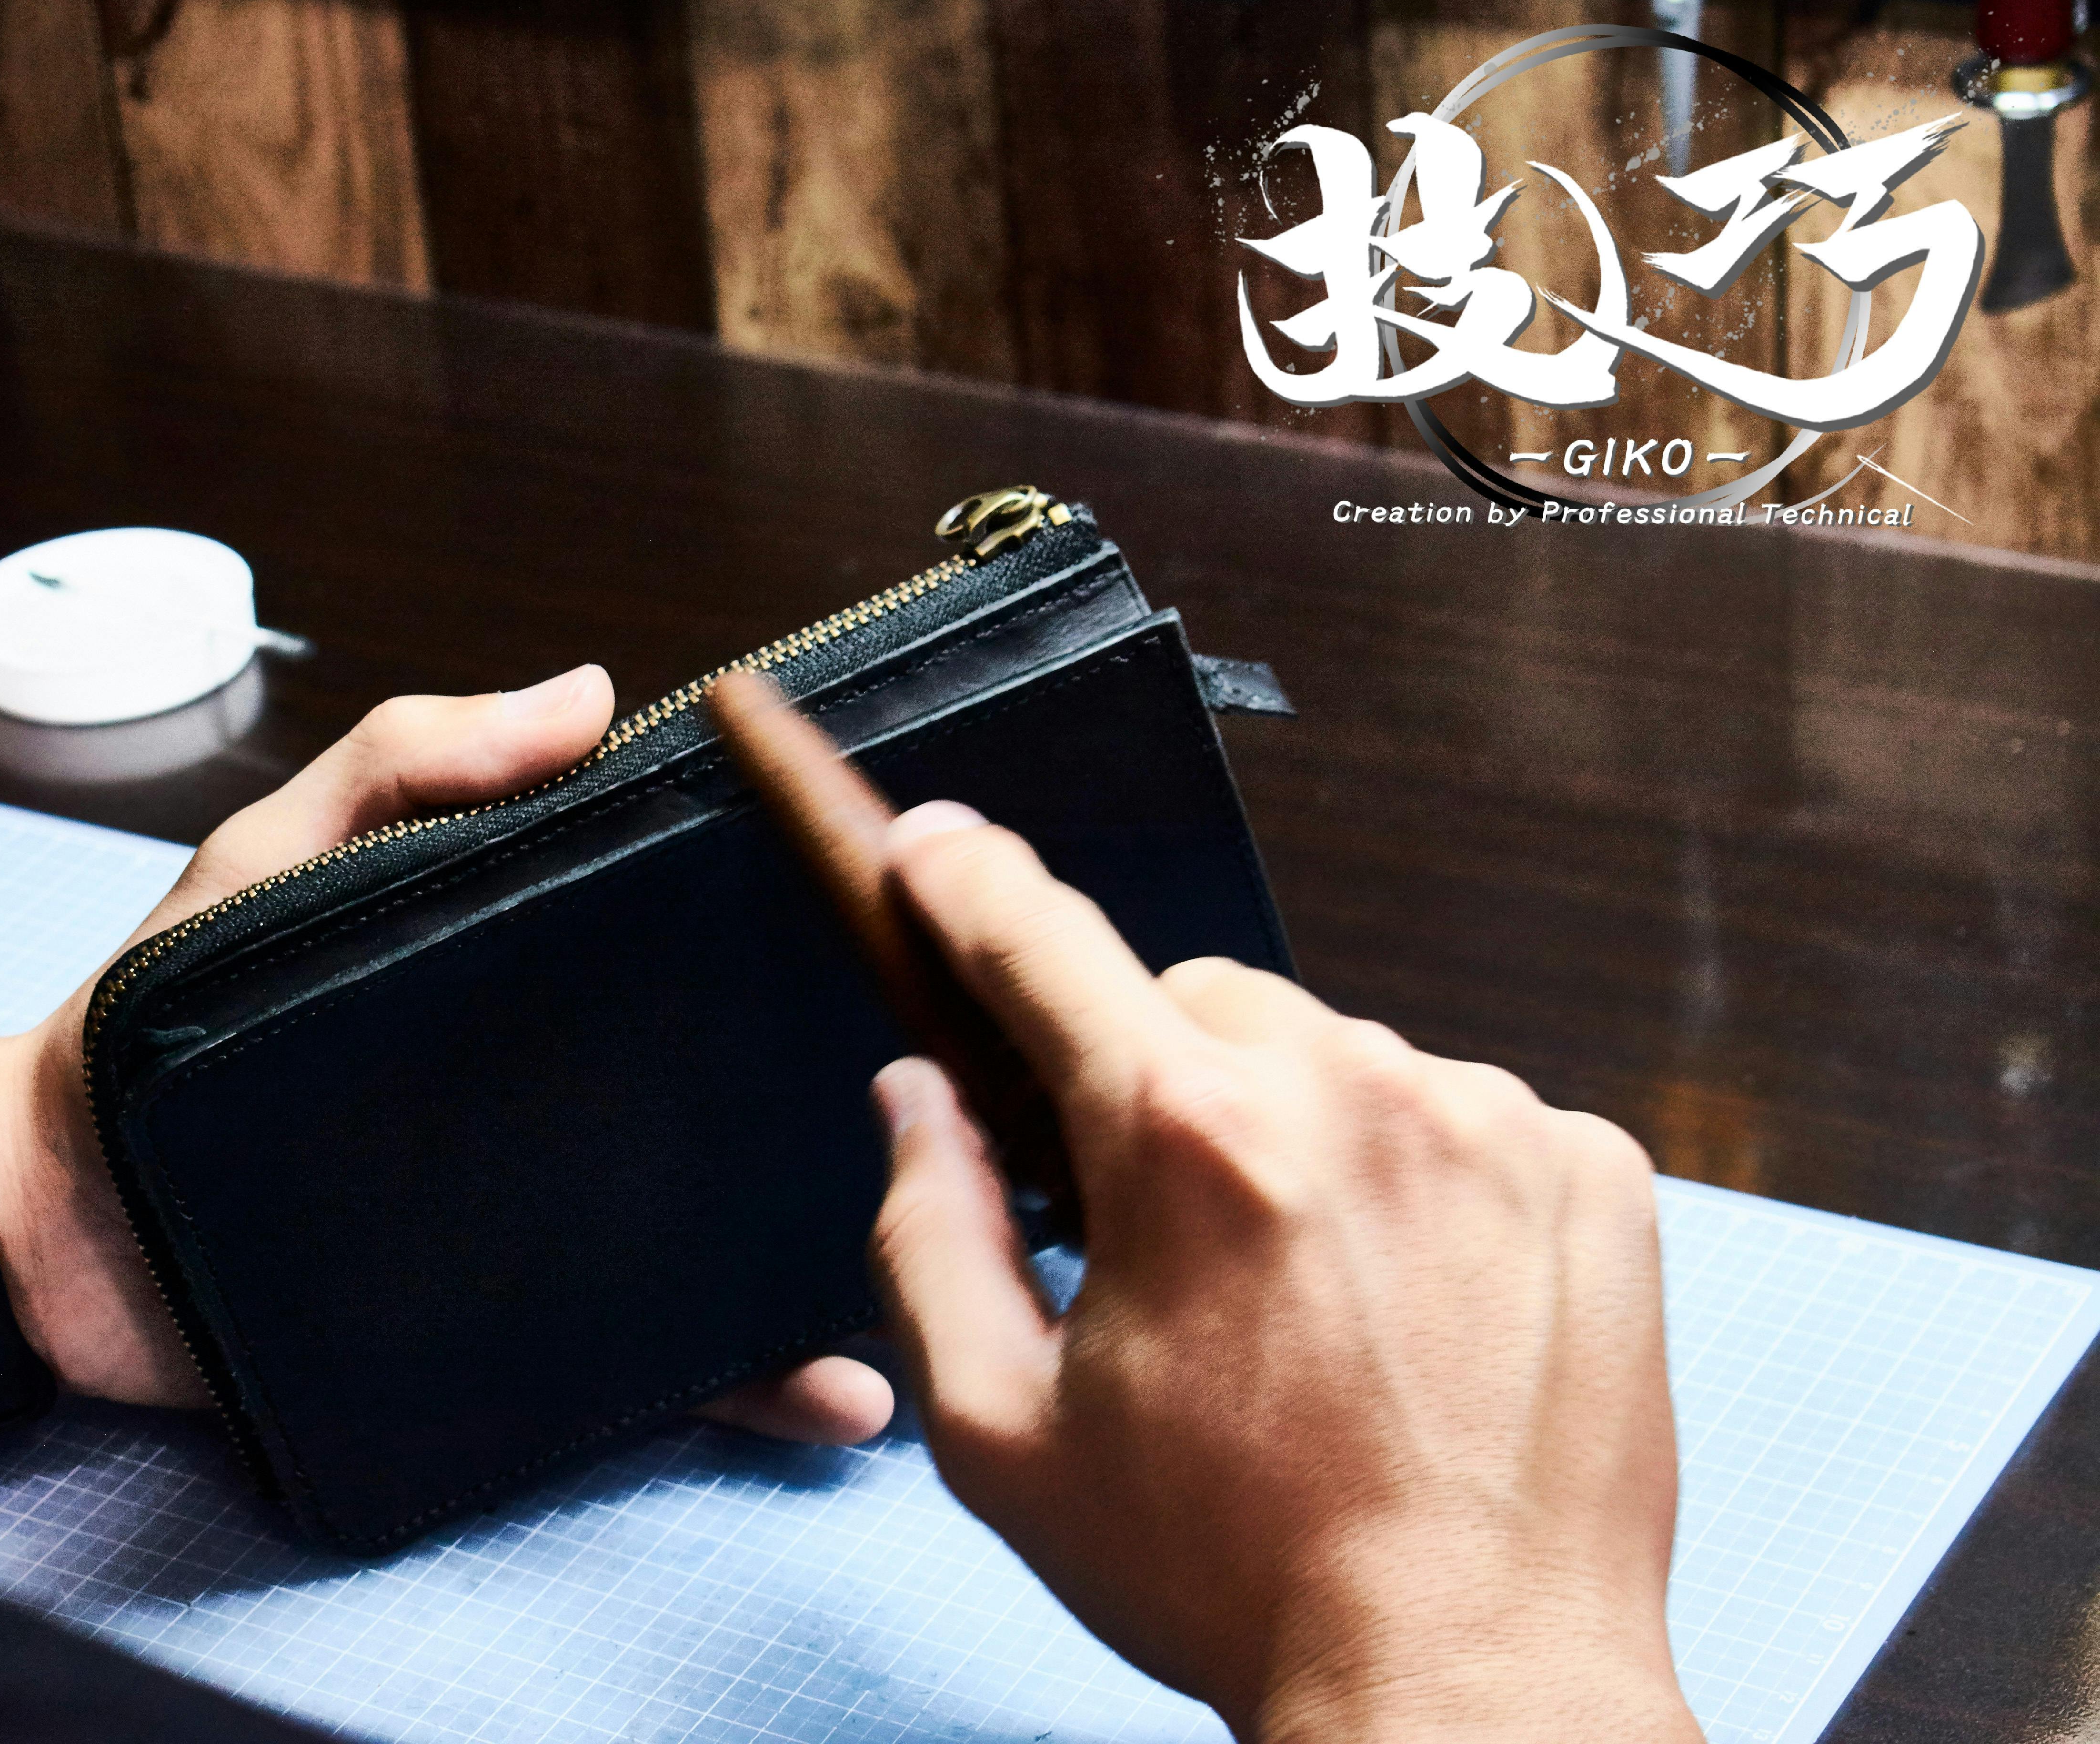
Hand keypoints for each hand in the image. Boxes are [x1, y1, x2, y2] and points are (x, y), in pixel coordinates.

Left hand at [0, 666, 893, 1444]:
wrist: (52, 1219)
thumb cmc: (159, 1013)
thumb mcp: (277, 854)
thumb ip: (408, 762)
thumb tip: (595, 693)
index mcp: (525, 985)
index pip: (680, 955)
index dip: (782, 944)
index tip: (899, 928)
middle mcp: (562, 1102)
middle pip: (723, 1101)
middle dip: (842, 1106)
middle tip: (964, 1100)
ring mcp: (548, 1224)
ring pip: (719, 1243)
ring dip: (831, 1255)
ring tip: (938, 1256)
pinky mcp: (518, 1342)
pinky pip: (651, 1376)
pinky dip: (747, 1390)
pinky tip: (842, 1399)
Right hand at [868, 804, 1696, 1743]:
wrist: (1468, 1687)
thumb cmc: (1233, 1575)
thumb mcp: (1005, 1435)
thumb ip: (930, 1235)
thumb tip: (916, 1103)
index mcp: (1186, 1139)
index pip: (1040, 943)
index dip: (966, 884)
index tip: (935, 849)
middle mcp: (1348, 1092)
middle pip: (1200, 1007)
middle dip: (1156, 1086)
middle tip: (1168, 1238)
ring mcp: (1489, 1123)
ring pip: (1338, 1060)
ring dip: (1298, 1139)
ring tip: (1312, 1305)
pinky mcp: (1592, 1172)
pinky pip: (1463, 1117)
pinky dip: (1420, 1182)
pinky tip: (1413, 1308)